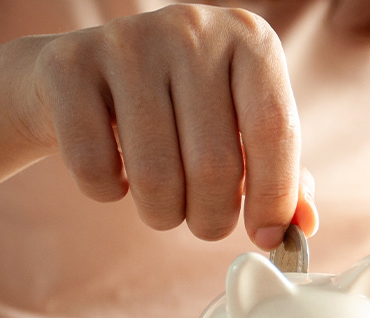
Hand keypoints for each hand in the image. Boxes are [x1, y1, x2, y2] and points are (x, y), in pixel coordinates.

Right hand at [22, 5, 315, 248]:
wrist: (79, 75)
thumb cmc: (180, 110)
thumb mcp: (240, 130)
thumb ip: (280, 177)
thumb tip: (301, 226)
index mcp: (250, 40)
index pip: (275, 130)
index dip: (274, 197)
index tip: (267, 236)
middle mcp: (193, 29)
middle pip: (216, 163)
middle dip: (212, 218)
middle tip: (205, 224)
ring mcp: (127, 40)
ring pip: (155, 175)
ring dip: (163, 214)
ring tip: (163, 202)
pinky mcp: (68, 64)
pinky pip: (95, 167)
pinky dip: (108, 192)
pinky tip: (115, 171)